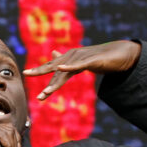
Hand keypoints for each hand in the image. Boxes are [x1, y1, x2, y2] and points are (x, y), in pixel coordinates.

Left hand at [23, 40, 141, 100]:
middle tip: (27, 76)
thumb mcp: (83, 62)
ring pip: (65, 71)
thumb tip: (55, 55)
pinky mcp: (92, 60)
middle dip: (40, 72)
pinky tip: (61, 69)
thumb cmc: (102, 59)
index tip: (29, 80)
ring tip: (46, 92)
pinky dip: (69, 67)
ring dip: (55, 82)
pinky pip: (79, 65)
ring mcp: (82, 58)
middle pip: (55, 69)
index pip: (54, 70)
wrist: (119, 54)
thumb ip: (68, 62)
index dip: (41, 73)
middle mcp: (73, 57)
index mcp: (70, 60)